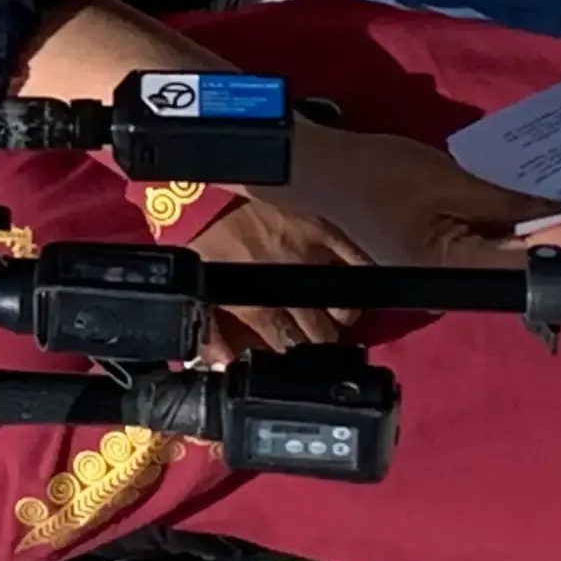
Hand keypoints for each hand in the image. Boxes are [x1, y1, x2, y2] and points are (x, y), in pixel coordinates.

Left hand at [186, 196, 365, 362]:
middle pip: (324, 333)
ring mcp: (310, 256)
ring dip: (340, 316)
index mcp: (257, 303)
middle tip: (311, 335)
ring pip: (346, 308)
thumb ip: (211, 335)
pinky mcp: (323, 230)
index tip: (294, 354)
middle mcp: (289, 285)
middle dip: (318, 341)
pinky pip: (358, 262)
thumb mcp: (200, 292)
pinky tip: (350, 288)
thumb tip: (227, 364)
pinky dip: (361, 279)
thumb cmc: (207, 246)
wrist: (205, 196)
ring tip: (329, 314)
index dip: (295, 355)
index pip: (292, 344)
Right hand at [284, 122, 560, 270]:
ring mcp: (442, 269)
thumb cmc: (380, 174)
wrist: (321, 169)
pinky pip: (483, 243)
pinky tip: (530, 201)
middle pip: (520, 264)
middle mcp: (451, 282)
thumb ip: (509, 200)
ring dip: (536, 229)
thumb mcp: (451, 180)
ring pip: (503, 254)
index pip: (530, 265)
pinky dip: (508, 224)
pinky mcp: (435, 252)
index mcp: (452, 269)